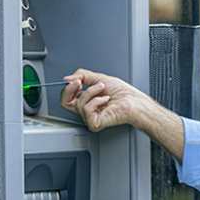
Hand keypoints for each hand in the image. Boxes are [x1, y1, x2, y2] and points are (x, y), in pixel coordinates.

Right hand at [60, 68, 185, 160]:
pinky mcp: (94, 123)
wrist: (134, 100)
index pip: (67, 97)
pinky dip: (97, 101)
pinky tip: (106, 100)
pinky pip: (86, 109)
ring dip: (92, 92)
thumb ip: (81, 76)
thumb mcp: (99, 78)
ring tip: (103, 90)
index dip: (68, 87)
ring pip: (78, 103)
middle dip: (70, 89)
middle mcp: (86, 110)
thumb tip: (66, 79)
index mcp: (86, 100)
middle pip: (64, 102)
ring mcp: (90, 118)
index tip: (75, 80)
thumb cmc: (123, 93)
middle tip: (79, 82)